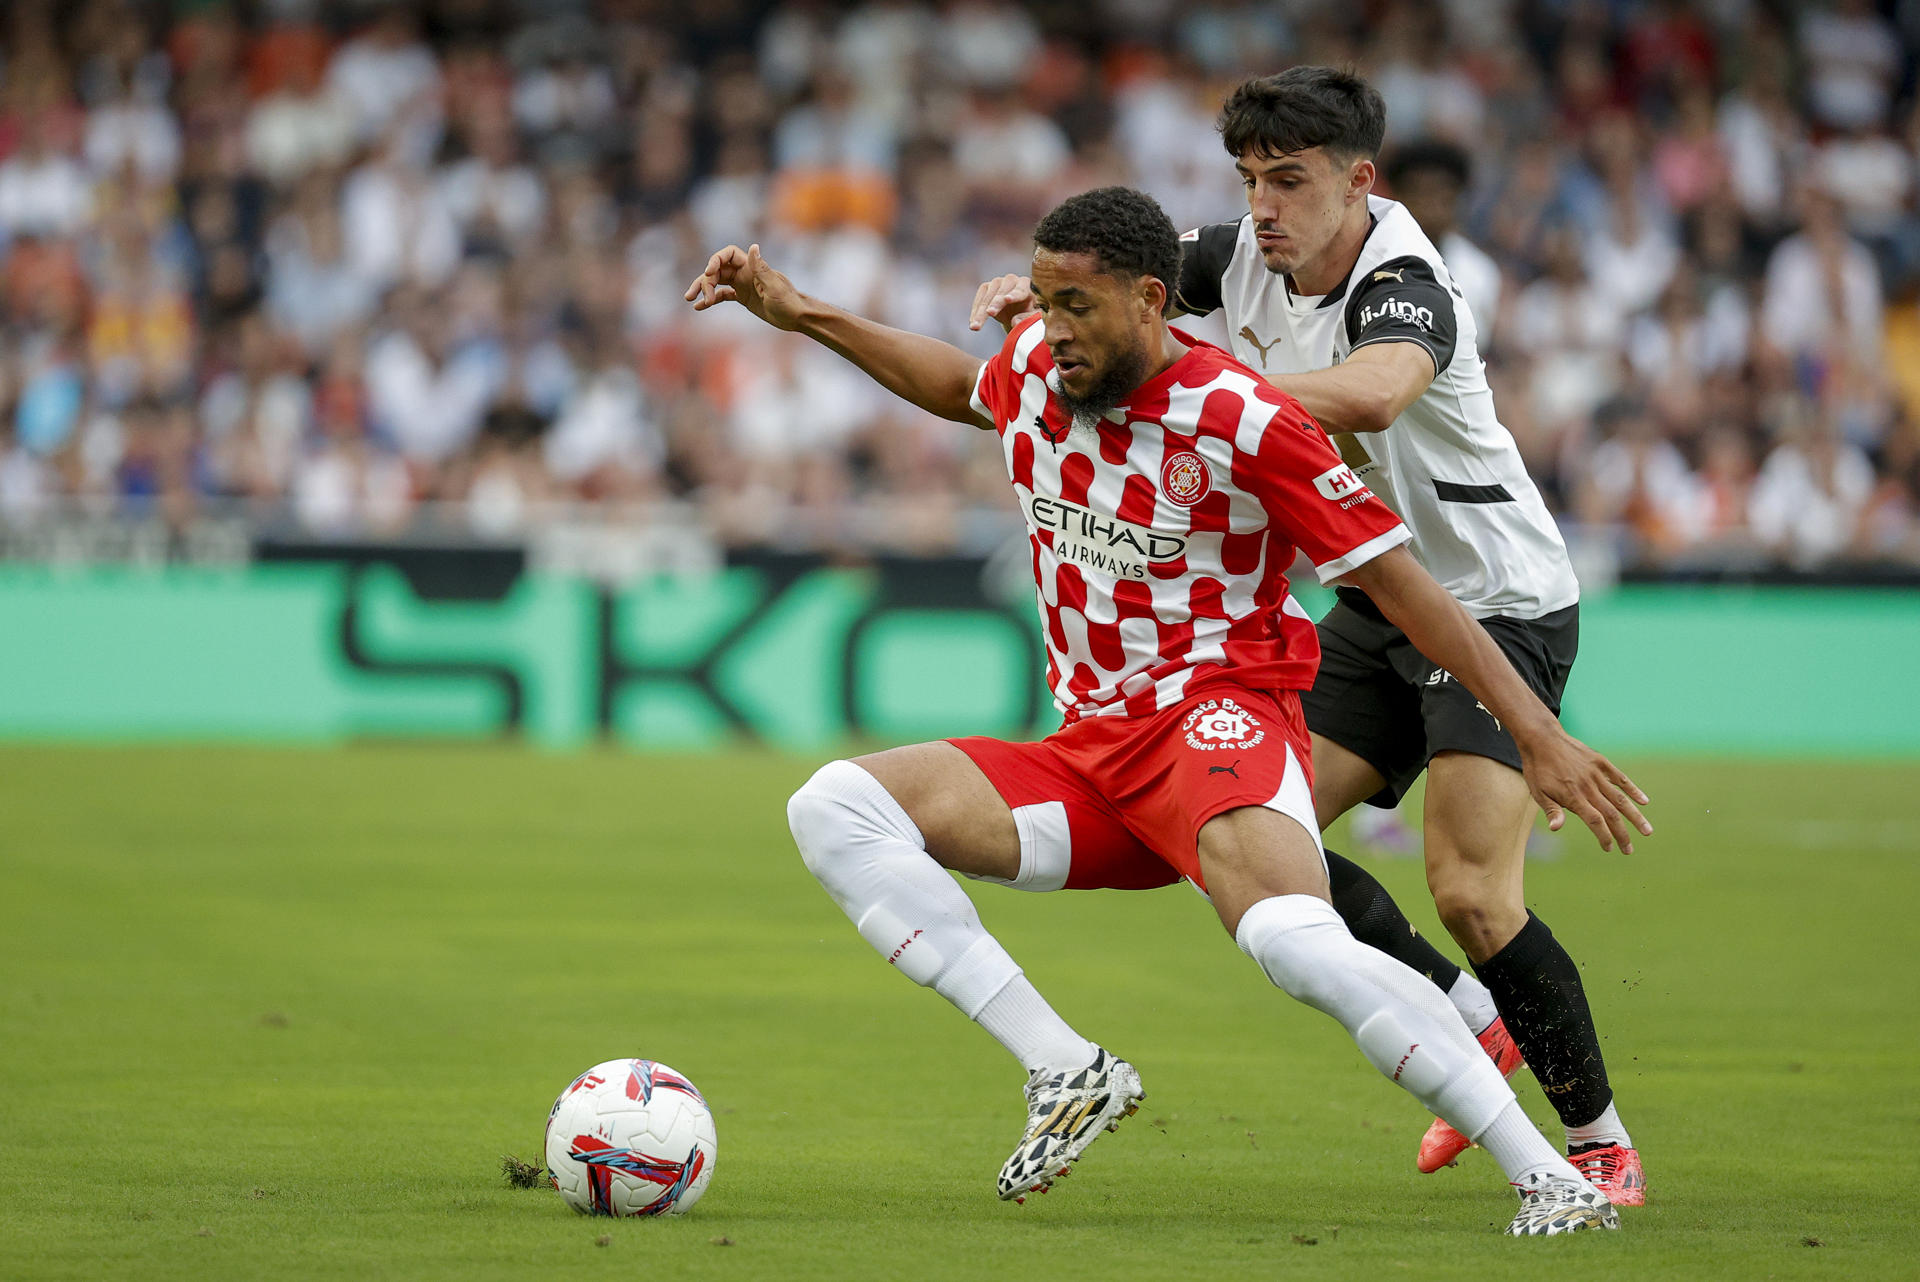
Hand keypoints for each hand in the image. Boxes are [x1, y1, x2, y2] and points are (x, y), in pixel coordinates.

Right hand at [683, 243, 802, 330]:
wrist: (797, 317)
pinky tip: (700, 306)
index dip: (715, 260)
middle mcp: (745, 273)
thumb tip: (753, 247)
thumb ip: (761, 268)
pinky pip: (722, 295)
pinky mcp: (743, 297)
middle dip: (705, 281)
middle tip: (701, 296)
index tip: (709, 273)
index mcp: (751, 267)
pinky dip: (711, 300)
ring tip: (691, 300)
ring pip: (717, 282)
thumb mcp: (774, 287)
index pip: (727, 254)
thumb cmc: (789, 302)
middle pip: (718, 270)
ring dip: (703, 289)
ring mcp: (742, 285)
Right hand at [968, 274, 1036, 332]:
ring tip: (975, 327)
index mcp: (1027, 286)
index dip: (1014, 295)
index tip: (1007, 300)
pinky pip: (979, 299)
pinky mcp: (986, 287)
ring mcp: (998, 282)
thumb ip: (1027, 319)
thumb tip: (1014, 321)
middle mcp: (1012, 280)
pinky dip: (975, 312)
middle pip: (1002, 291)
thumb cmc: (1027, 315)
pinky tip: (972, 323)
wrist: (1016, 314)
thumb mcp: (1033, 318)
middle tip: (990, 313)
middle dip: (995, 303)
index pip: (1021, 289)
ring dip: (981, 312)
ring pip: (988, 296)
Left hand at [1517, 728, 1651, 853]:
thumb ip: (1552, 811)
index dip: (1604, 837)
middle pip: (1611, 815)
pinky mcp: (1600, 762)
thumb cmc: (1538, 769)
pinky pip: (1620, 778)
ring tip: (1647, 831)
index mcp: (1573, 797)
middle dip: (1622, 834)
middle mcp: (1588, 787)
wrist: (1542, 739)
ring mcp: (1596, 774)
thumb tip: (1556, 829)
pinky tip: (1644, 801)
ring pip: (1620, 799)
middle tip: (1629, 850)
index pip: (1595, 822)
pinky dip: (1633, 790)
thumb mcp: (1538, 792)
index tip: (1609, 848)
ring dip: (1635, 816)